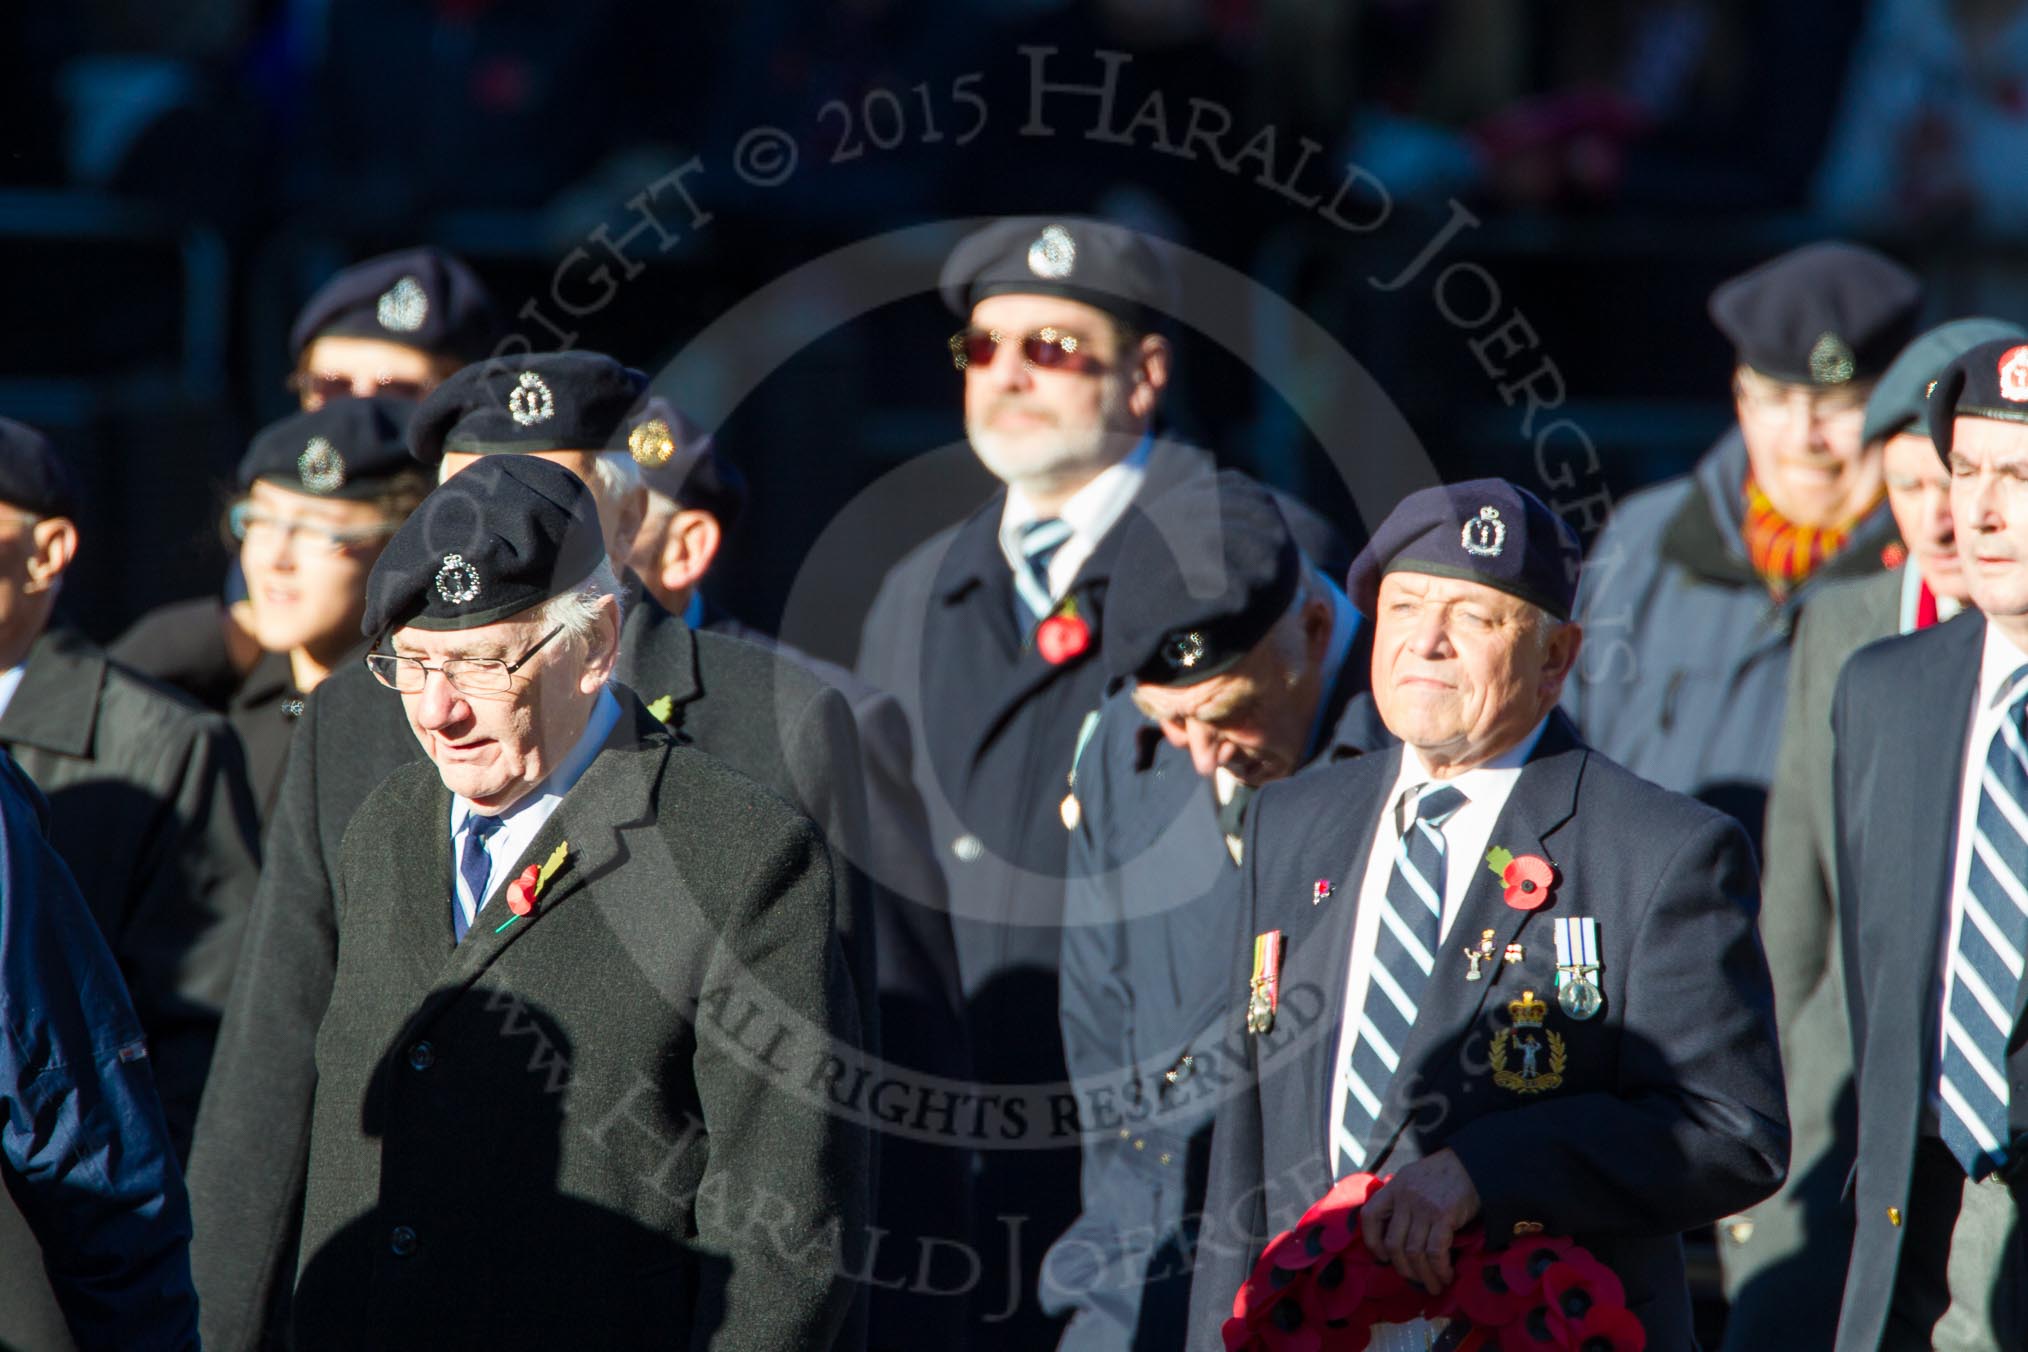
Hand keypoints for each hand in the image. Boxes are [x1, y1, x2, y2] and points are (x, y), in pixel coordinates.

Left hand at [1358, 1149, 1481, 1292]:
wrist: (1473, 1163)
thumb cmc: (1444, 1174)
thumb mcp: (1413, 1179)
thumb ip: (1402, 1200)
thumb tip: (1396, 1236)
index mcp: (1394, 1188)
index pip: (1370, 1216)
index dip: (1372, 1241)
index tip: (1383, 1257)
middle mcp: (1404, 1197)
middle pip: (1394, 1243)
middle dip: (1403, 1269)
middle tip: (1415, 1279)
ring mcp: (1423, 1206)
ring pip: (1414, 1252)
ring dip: (1423, 1276)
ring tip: (1434, 1286)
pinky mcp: (1443, 1215)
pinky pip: (1435, 1251)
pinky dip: (1439, 1269)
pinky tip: (1446, 1276)